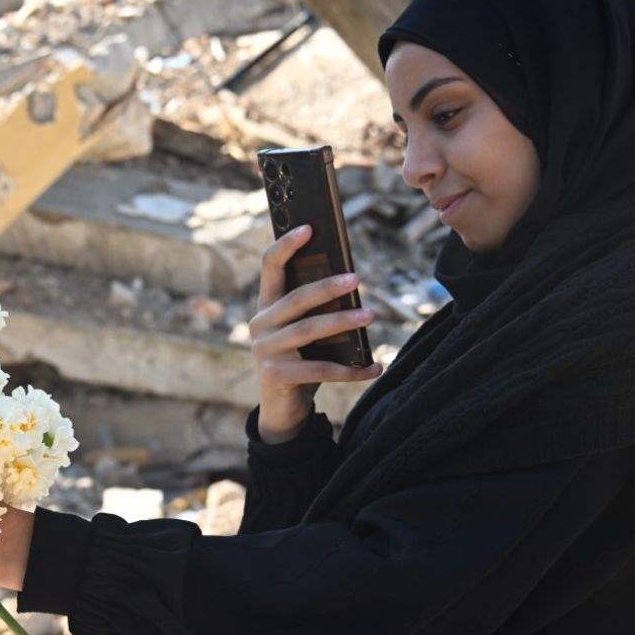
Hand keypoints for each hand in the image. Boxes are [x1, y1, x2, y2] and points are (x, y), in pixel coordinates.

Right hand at [250, 225, 383, 442]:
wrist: (282, 407)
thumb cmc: (300, 359)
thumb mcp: (304, 331)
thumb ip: (315, 310)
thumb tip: (351, 282)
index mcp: (266, 306)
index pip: (270, 267)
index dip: (286, 245)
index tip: (309, 227)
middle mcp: (260, 325)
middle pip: (296, 299)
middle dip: (327, 287)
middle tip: (357, 279)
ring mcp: (265, 351)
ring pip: (308, 331)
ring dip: (343, 323)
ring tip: (371, 316)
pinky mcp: (276, 375)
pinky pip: (320, 369)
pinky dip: (351, 370)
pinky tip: (374, 367)